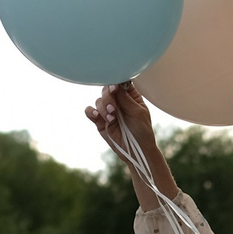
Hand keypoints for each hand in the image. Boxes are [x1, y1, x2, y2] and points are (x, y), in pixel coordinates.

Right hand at [87, 83, 172, 201]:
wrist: (137, 151)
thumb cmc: (143, 131)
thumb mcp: (137, 113)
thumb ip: (125, 99)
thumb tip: (115, 84)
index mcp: (130, 96)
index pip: (120, 82)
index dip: (115, 82)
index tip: (114, 88)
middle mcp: (118, 101)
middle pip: (106, 90)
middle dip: (108, 98)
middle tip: (113, 108)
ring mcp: (108, 111)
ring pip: (99, 100)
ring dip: (103, 108)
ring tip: (111, 118)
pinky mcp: (100, 121)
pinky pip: (90, 111)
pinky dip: (91, 112)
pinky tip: (97, 116)